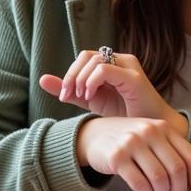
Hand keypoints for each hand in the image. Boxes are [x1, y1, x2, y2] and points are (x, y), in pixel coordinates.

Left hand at [39, 49, 184, 130]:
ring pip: (95, 60)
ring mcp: (129, 67)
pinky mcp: (134, 78)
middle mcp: (121, 60)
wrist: (147, 134)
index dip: (70, 74)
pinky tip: (90, 96)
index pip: (83, 57)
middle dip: (72, 75)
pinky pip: (106, 69)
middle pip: (86, 56)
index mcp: (111, 64)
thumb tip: (42, 80)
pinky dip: (92, 81)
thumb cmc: (124, 117)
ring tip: (82, 97)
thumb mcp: (90, 102)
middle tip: (68, 95)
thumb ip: (70, 91)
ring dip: (81, 79)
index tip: (64, 95)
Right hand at [76, 116, 190, 190]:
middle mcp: (149, 132)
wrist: (93, 134)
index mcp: (163, 127)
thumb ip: (171, 151)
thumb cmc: (128, 141)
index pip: (190, 156)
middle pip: (177, 169)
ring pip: (159, 178)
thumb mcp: (151, 136)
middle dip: (179, 189)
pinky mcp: (116, 157)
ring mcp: (132, 143)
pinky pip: (140, 184)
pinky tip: (143, 189)